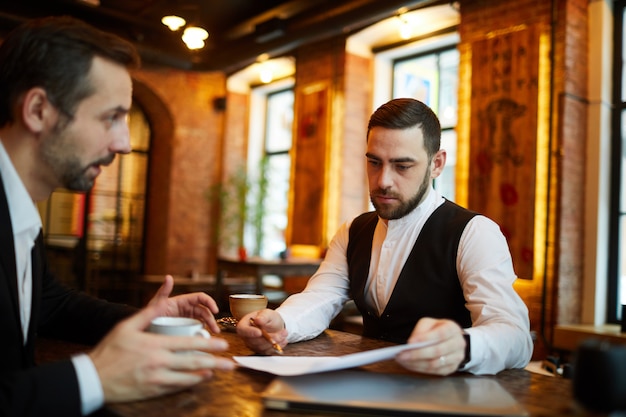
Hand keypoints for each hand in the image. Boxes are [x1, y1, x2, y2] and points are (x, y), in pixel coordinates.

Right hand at [89, 297, 234, 402]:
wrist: (93, 378)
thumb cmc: (109, 350)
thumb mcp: (127, 326)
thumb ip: (149, 314)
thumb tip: (163, 301)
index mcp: (156, 345)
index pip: (189, 344)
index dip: (209, 345)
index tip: (223, 345)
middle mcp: (159, 363)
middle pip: (194, 363)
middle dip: (215, 363)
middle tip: (230, 363)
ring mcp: (156, 379)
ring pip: (188, 377)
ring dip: (205, 374)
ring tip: (217, 372)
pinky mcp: (152, 390)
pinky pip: (176, 387)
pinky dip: (189, 383)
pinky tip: (197, 380)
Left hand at [147, 275, 221, 333]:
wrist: (143, 329)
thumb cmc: (148, 313)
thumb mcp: (156, 302)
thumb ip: (163, 291)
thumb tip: (168, 277)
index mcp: (182, 301)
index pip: (200, 298)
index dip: (210, 302)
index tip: (215, 310)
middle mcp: (186, 308)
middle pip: (204, 311)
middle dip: (211, 318)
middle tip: (215, 328)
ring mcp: (186, 318)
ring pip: (202, 320)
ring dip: (209, 325)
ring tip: (212, 334)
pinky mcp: (185, 328)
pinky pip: (196, 328)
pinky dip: (202, 332)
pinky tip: (204, 338)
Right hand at [236, 308, 286, 354]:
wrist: (275, 325)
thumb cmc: (268, 317)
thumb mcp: (267, 313)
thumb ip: (263, 316)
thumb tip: (258, 320)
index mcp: (244, 324)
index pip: (242, 330)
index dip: (250, 333)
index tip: (260, 332)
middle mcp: (247, 336)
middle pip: (254, 341)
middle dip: (269, 338)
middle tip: (282, 332)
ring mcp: (253, 345)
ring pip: (262, 347)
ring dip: (275, 342)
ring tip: (284, 333)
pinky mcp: (260, 351)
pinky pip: (267, 352)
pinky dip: (277, 346)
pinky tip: (283, 340)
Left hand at [395, 318, 466, 375]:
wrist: (449, 340)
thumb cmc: (437, 330)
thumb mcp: (428, 324)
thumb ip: (421, 330)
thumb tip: (412, 343)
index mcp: (453, 329)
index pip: (440, 334)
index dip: (425, 338)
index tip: (410, 342)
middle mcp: (458, 343)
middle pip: (437, 351)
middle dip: (417, 354)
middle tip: (402, 354)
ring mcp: (457, 357)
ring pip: (435, 363)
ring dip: (416, 363)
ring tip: (402, 360)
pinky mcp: (452, 368)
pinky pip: (434, 371)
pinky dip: (420, 369)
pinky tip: (410, 365)